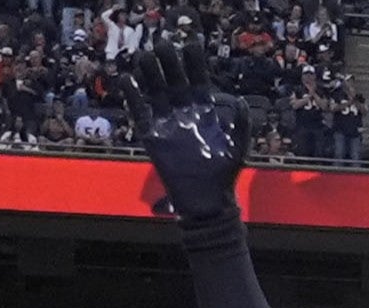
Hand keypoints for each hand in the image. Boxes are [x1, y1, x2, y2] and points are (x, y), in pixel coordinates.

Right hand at [127, 39, 250, 227]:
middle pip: (174, 81)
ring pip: (156, 93)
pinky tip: (128, 80)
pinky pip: (140, 114)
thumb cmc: (226, 175)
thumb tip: (240, 101)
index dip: (194, 64)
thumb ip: (241, 124)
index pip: (198, 81)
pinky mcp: (153, 138)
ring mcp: (168, 124)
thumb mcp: (238, 147)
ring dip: (150, 75)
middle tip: (163, 44)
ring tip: (144, 56)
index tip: (190, 44)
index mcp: (205, 112)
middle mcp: (185, 114)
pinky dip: (133, 98)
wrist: (207, 201)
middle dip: (169, 63)